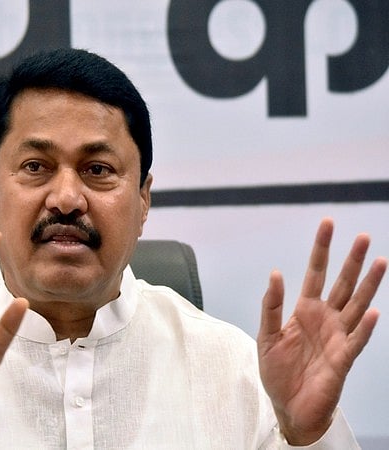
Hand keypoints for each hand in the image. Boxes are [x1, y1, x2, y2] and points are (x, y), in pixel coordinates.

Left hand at [257, 218, 385, 444]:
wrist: (288, 407)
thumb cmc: (277, 372)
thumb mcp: (267, 335)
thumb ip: (271, 306)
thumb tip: (275, 273)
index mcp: (304, 311)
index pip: (315, 273)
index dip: (321, 249)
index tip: (328, 224)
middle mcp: (325, 319)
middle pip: (341, 284)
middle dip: (352, 261)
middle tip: (363, 236)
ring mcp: (337, 337)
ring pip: (356, 305)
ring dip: (368, 285)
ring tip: (380, 262)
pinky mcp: (343, 359)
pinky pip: (356, 340)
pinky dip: (364, 326)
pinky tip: (372, 311)